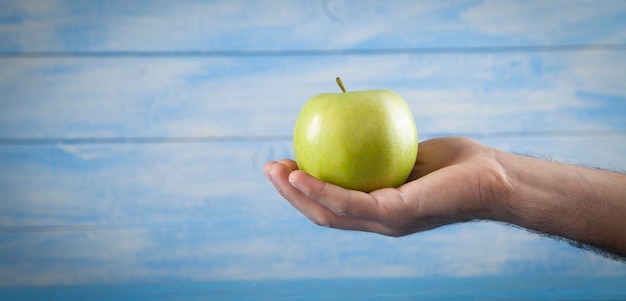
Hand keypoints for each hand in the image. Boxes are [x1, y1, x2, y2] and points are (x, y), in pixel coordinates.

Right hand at [264, 137, 511, 236]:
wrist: (495, 177)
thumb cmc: (456, 165)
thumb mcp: (409, 154)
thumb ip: (381, 153)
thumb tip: (353, 130)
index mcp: (379, 210)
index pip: (332, 205)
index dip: (302, 190)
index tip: (284, 165)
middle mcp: (379, 221)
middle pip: (323, 213)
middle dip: (290, 194)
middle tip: (268, 168)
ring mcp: (387, 222)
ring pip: (330, 212)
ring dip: (296, 194)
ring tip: (275, 172)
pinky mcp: (397, 214)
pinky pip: (350, 202)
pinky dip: (321, 190)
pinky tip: (300, 174)